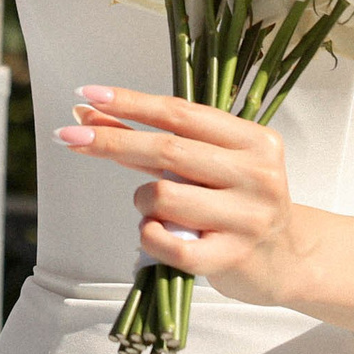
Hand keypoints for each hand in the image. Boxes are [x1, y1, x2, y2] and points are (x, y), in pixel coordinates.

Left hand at [53, 84, 305, 303]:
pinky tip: (155, 233)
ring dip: (142, 201)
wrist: (286, 260)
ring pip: (162, 196)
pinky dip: (148, 235)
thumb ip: (155, 141)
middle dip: (111, 140)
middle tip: (67, 135)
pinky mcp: (232, 258)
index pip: (181, 114)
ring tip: (154, 209)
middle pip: (167, 150)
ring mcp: (247, 219)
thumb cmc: (236, 203)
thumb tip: (90, 113)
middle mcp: (257, 175)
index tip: (87, 93)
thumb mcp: (207, 164)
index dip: (131, 102)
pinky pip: (167, 243)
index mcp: (255, 141)